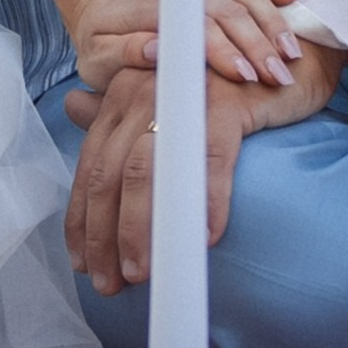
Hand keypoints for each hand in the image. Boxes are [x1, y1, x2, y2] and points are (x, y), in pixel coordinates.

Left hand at [61, 41, 347, 294]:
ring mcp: (182, 99)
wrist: (274, 64)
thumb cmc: (215, 91)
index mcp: (121, 96)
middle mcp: (142, 93)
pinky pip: (207, 165)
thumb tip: (73, 110)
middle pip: (111, 175)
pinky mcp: (225, 107)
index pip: (90, 166)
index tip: (81, 263)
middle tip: (108, 283)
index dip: (82, 219)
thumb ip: (117, 112)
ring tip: (142, 273)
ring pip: (148, 174)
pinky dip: (203, 207)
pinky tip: (201, 242)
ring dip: (141, 230)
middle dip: (104, 237)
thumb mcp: (160, 99)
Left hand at [68, 0, 304, 95]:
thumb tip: (157, 49)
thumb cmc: (102, 41)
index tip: (242, 74)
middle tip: (278, 77)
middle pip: (225, 13)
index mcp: (150, 12)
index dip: (219, 49)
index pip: (192, 27)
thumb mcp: (99, 57)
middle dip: (256, 44)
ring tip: (293, 55)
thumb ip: (125, 52)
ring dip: (271, 24)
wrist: (105, 6)